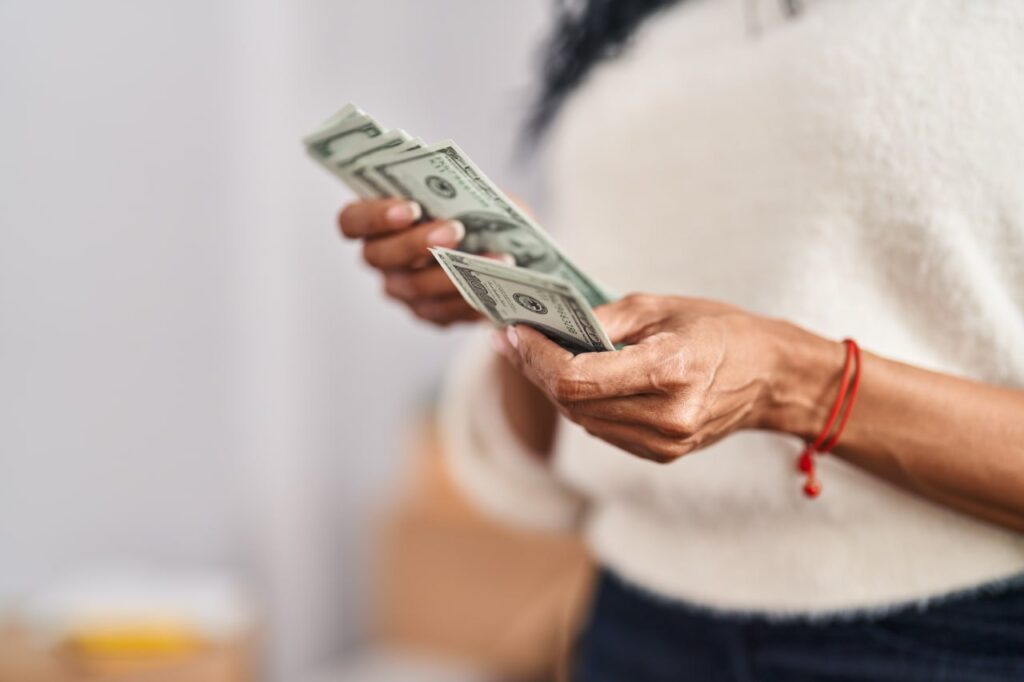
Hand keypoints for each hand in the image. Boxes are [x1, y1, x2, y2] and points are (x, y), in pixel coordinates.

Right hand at [337, 198, 508, 325]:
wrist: (502, 247)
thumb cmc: (474, 212)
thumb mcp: (469, 193)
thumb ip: (461, 191)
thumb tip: (473, 198)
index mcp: (376, 222)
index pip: (352, 221)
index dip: (374, 217)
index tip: (410, 207)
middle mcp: (380, 259)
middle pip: (380, 256)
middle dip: (416, 243)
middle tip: (454, 230)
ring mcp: (402, 291)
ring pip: (414, 287)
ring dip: (453, 272)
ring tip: (492, 258)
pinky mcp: (430, 314)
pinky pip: (445, 311)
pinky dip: (473, 295)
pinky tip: (499, 281)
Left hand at [493, 294, 839, 463]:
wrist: (773, 378)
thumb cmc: (720, 330)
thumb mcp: (662, 306)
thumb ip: (603, 321)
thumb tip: (550, 330)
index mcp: (671, 371)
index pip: (578, 378)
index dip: (537, 358)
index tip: (513, 332)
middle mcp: (667, 416)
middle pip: (573, 402)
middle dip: (535, 369)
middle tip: (510, 340)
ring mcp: (664, 443)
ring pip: (582, 420)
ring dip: (552, 387)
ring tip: (531, 354)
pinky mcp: (661, 454)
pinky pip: (602, 429)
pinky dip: (579, 403)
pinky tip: (567, 378)